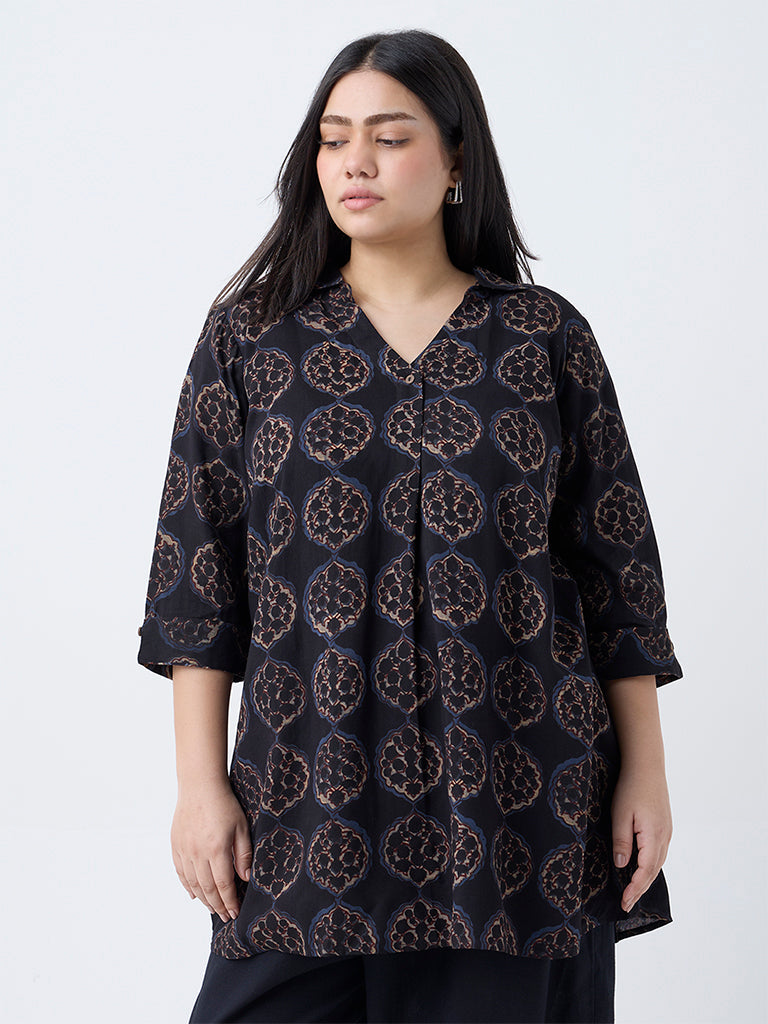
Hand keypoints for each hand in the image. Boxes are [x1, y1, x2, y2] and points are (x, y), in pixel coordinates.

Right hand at [170, 779, 252, 922]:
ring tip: (212, 908)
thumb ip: (243, 854)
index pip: (223, 885)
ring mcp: (185, 850)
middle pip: (207, 888)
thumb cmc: (225, 804)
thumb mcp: (242, 826)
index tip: (235, 912)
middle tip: (225, 915)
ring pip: (193, 883)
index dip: (229, 901)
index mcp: (216, 849)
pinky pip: (181, 872)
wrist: (200, 786)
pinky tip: (194, 894)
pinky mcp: (176, 845)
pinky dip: (188, 886)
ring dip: (203, 899)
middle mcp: (198, 853)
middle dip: (217, 905)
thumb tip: (245, 878)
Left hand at [610, 764, 672, 912]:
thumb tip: (622, 866)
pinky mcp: (664, 826)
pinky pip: (659, 852)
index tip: (625, 903)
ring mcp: (667, 831)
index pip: (645, 871)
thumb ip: (622, 841)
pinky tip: (642, 869)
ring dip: (646, 879)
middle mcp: (664, 837)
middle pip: (654, 871)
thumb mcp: (620, 814)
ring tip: (633, 892)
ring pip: (658, 863)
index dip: (635, 888)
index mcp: (654, 836)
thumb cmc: (631, 788)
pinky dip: (650, 866)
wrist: (647, 766)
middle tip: (627, 905)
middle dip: (640, 889)